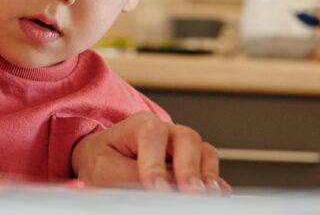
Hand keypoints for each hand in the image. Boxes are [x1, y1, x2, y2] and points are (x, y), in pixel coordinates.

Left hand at [71, 111, 229, 192]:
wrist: (102, 159)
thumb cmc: (102, 160)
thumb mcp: (104, 168)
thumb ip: (129, 175)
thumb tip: (156, 188)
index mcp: (139, 125)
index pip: (152, 135)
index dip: (157, 163)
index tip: (158, 189)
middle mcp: (166, 131)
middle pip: (187, 138)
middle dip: (191, 167)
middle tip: (191, 192)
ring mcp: (182, 146)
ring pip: (204, 151)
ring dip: (207, 174)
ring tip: (208, 194)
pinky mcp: (192, 163)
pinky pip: (208, 168)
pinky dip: (214, 181)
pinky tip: (216, 195)